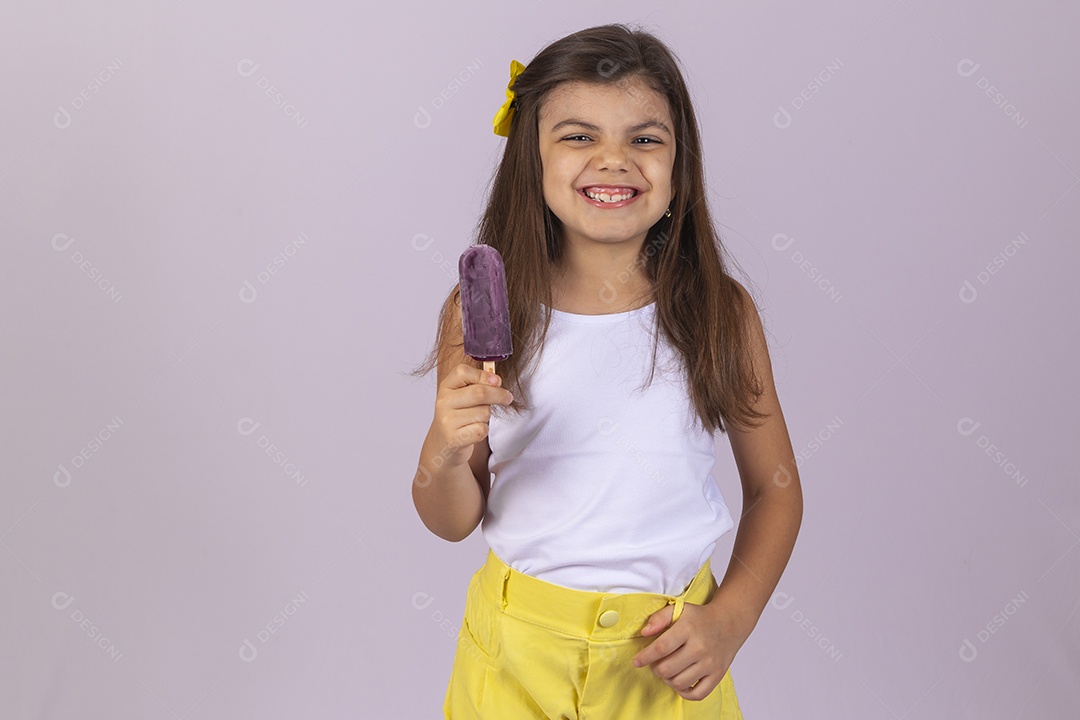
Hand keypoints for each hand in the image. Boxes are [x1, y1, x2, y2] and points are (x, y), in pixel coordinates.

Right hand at [429, 364, 513, 467]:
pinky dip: (483, 430)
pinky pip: (481, 430)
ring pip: (483, 412)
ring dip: (487, 416)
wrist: (442, 444)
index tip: (497, 381)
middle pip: (479, 393)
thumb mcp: (462, 395)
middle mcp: (443, 402)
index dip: (483, 375)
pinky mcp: (454, 438)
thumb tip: (496, 380)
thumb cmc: (458, 416)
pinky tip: (473, 431)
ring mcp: (447, 421)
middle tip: (507, 398)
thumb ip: (477, 384)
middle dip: (498, 395)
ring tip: (476, 419)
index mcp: (446, 387)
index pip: (462, 372)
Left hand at [631, 593, 751, 700]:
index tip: (636, 661)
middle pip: (667, 669)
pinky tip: (680, 682)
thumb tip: (644, 633)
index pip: (661, 648)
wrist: (728, 623)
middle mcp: (700, 647)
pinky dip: (684, 692)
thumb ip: (659, 618)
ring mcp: (710, 663)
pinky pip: (697, 694)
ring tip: (667, 670)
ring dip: (667, 679)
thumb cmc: (699, 618)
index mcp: (688, 629)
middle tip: (655, 663)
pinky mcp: (717, 675)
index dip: (645, 657)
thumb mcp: (679, 609)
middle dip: (655, 668)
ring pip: (679, 683)